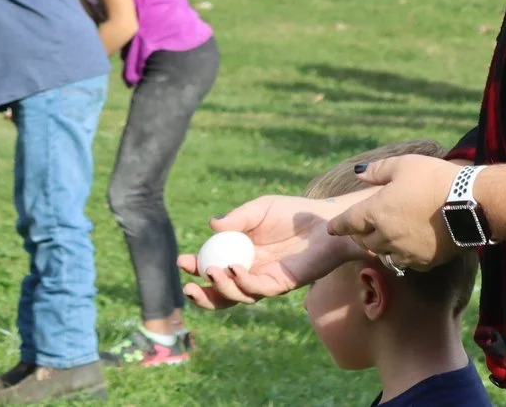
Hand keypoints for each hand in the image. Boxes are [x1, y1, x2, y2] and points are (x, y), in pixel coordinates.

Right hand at [177, 191, 369, 308]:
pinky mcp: (283, 284)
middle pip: (222, 294)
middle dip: (202, 295)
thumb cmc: (292, 213)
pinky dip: (244, 282)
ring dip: (221, 288)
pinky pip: (259, 290)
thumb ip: (237, 218)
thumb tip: (212, 226)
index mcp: (241, 256)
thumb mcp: (259, 209)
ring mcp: (266, 281)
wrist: (324, 221)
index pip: (213, 269)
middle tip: (187, 286)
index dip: (196, 269)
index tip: (182, 261)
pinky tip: (234, 268)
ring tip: (211, 271)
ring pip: (239, 297)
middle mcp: (251, 273)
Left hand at [323, 153, 459, 270]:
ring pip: (382, 253)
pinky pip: (404, 262)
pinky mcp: (423, 262)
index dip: (339, 224)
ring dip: (378, 246)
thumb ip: (378, 170)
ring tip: (382, 237)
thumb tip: (359, 173)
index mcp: (377, 211)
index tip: (332, 227)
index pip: (349, 222)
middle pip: (363, 240)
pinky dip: (399, 254)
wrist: (470, 204)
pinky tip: (405, 246)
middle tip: (360, 228)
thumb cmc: (435, 179)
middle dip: (359, 234)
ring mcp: (405, 252)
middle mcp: (387, 236)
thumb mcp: (404, 165)